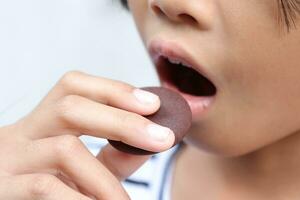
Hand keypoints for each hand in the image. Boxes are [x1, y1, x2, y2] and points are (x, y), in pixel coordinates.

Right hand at [0, 71, 174, 199]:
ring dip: (104, 178)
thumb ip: (117, 154)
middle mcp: (23, 132)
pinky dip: (81, 198)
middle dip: (122, 121)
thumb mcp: (86, 167)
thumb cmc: (51, 185)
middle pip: (70, 107)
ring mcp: (10, 158)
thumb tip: (153, 140)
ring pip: (64, 148)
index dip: (115, 90)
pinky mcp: (3, 187)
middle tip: (162, 138)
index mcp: (44, 121)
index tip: (153, 104)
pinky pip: (45, 187)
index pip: (74, 86)